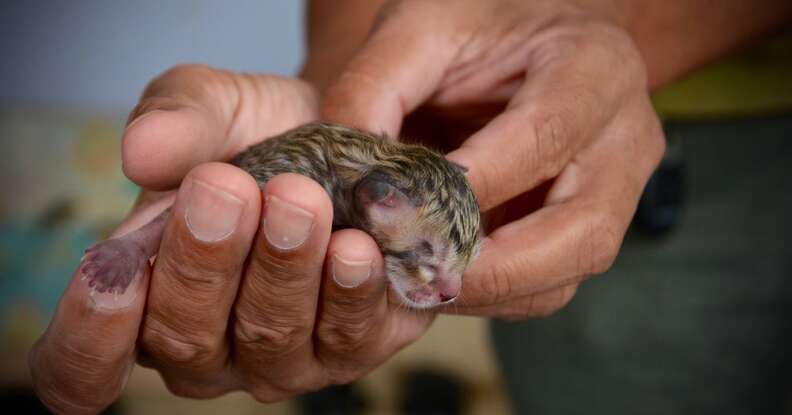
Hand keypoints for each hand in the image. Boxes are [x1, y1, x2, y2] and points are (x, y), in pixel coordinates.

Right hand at [29, 65, 432, 412]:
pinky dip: (349, 291)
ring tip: (299, 199)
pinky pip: (347, 338)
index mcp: (144, 304)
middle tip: (226, 187)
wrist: (347, 135)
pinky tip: (355, 247)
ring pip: (269, 340)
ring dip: (282, 269)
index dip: (90, 336)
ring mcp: (280, 359)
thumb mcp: (214, 106)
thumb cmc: (260, 134)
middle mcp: (207, 348)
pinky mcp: (351, 348)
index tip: (115, 273)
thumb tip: (140, 150)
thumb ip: (175, 121)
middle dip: (204, 263)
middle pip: (185, 341)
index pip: (84, 367)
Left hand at [320, 0, 665, 317]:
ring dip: (494, 291)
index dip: (474, 187)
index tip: (402, 215)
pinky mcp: (594, 223)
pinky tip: (444, 277)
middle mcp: (625, 136)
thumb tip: (342, 173)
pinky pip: (555, 280)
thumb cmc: (482, 24)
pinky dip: (498, 292)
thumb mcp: (421, 27)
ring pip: (572, 269)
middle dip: (493, 269)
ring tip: (420, 282)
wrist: (531, 38)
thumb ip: (374, 87)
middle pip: (581, 231)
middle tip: (415, 275)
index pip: (543, 139)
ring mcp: (619, 188)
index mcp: (595, 68)